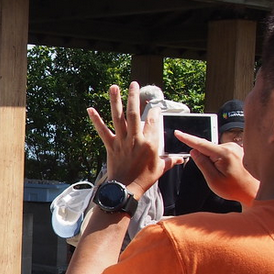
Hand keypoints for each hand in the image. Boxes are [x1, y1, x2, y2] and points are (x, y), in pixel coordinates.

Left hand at [88, 82, 183, 196]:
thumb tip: (183, 158)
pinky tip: (90, 109)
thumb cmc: (145, 179)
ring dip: (115, 101)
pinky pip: (102, 131)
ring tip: (113, 87)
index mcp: (150, 142)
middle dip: (134, 97)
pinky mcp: (110, 146)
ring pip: (118, 117)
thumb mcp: (161, 168)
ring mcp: (121, 141)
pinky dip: (96, 120)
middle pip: (134, 113)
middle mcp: (135, 138)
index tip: (154, 108)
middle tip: (134, 84)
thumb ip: (172, 160)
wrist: (126, 189)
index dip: (154, 113)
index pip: (153, 121)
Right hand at [177, 131, 258, 206]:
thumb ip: (202, 164)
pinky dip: (220, 162)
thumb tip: (194, 152)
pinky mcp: (239, 150)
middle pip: (208, 149)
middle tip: (216, 176)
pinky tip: (230, 172)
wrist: (253, 192)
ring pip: (215, 152)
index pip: (200, 144)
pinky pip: (222, 153)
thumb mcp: (213, 180)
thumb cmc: (235, 188)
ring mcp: (236, 148)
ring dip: (214, 162)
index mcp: (224, 153)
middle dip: (206, 160)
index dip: (187, 138)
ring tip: (226, 176)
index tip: (178, 133)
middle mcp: (231, 147)